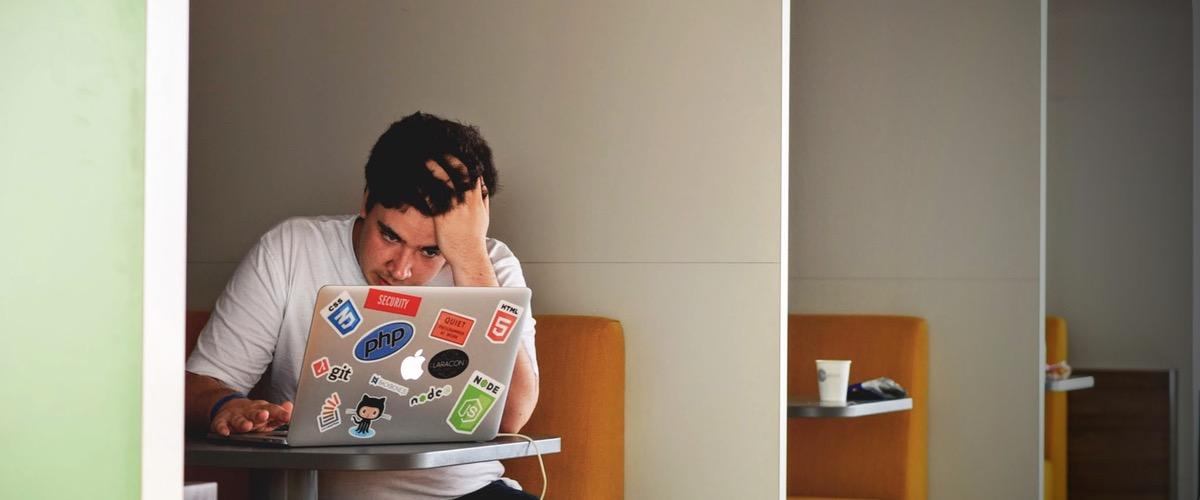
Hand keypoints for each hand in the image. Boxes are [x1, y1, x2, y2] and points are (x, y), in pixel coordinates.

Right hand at [210, 398, 292, 435]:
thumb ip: (279, 413)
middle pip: (255, 413)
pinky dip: (222, 428)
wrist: (229, 407)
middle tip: (265, 416)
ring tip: (247, 426)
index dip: (280, 413)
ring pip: (239, 419)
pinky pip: (220, 425)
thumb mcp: (267, 413)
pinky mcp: (221, 421)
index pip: (272, 410)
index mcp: (261, 409)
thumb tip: (290, 407)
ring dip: (242, 423)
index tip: (287, 416)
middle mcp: (248, 411)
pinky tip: (225, 432)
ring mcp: (235, 416)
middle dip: (260, 415)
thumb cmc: (253, 414)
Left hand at [425, 158, 496, 285]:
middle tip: (437, 148)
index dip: (463, 159)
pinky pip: (432, 197)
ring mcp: (455, 208)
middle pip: (459, 172)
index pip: (472, 173)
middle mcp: (467, 201)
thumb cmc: (474, 239)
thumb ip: (483, 200)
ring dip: (434, 168)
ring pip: (445, 181)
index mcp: (477, 199)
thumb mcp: (484, 216)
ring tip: (424, 158)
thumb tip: (483, 187)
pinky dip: (424, 187)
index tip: (454, 150)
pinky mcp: (443, 217)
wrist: (469, 255)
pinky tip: (416, 180)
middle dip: (448, 158)